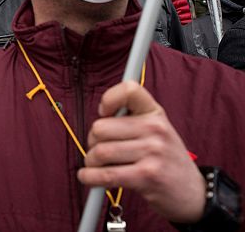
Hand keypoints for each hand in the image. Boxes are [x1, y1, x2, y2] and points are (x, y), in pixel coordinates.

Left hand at [78, 81, 205, 223]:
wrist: (193, 193)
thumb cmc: (165, 160)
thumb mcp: (157, 131)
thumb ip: (131, 119)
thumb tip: (99, 116)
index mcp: (155, 113)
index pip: (129, 90)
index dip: (109, 99)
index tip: (104, 113)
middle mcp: (156, 129)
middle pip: (100, 128)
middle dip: (92, 142)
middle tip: (99, 151)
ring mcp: (153, 152)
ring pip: (99, 152)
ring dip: (91, 162)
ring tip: (98, 167)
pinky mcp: (147, 176)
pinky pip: (105, 174)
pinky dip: (90, 177)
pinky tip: (89, 177)